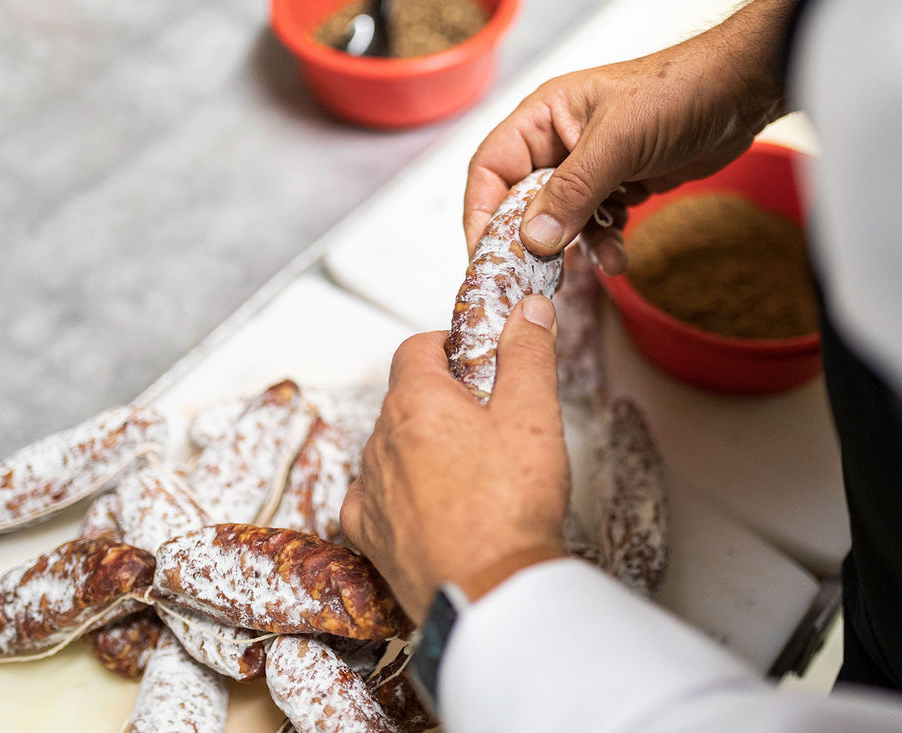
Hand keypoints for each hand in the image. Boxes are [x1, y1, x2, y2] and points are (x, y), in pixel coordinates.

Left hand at [341, 296, 568, 619]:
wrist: (491, 592)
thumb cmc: (510, 506)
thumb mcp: (533, 414)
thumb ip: (528, 354)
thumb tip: (528, 309)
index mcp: (415, 403)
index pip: (415, 348)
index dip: (447, 346)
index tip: (476, 359)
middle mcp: (380, 441)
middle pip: (404, 397)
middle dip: (442, 398)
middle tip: (489, 416)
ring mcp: (370, 490)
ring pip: (390, 447)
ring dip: (421, 446)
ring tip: (471, 468)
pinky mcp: (368, 535)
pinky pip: (374, 497)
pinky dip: (398, 492)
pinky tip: (432, 504)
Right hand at [463, 0, 810, 271]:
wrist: (743, 91)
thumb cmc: (678, 91)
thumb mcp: (617, 142)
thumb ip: (572, 191)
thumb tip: (532, 240)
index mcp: (542, 117)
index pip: (490, 169)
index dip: (482, 214)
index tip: (486, 256)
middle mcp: (558, 142)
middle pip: (520, 201)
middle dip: (532, 240)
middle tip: (537, 277)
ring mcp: (590, 165)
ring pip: (561, 220)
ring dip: (577, 247)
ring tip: (600, 262)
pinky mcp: (619, 184)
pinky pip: (596, 224)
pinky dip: (605, 243)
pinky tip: (621, 258)